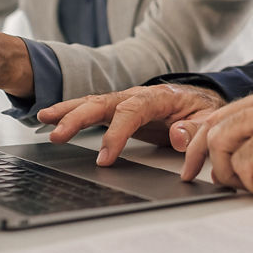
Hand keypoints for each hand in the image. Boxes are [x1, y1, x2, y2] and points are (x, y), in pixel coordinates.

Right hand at [37, 84, 224, 164]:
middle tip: (58, 135)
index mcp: (158, 97)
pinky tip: (50, 117)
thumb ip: (194, 129)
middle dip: (78, 118)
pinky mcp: (118, 109)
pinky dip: (70, 111)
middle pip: (102, 103)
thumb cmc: (202, 110)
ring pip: (92, 102)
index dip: (116, 134)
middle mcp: (136, 95)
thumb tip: (176, 135)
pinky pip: (92, 108)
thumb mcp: (208, 120)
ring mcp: (125, 100)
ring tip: (44, 119)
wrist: (201, 98)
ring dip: (67, 111)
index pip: (132, 112)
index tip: (104, 157)